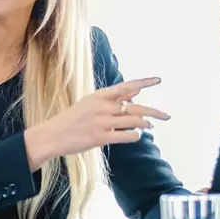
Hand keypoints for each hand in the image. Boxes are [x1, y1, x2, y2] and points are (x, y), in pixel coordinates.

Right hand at [24, 77, 169, 170]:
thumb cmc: (73, 119)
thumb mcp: (90, 103)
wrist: (53, 135)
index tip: (158, 80)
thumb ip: (114, 98)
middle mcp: (102, 107)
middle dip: (154, 111)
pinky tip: (136, 135)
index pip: (126, 86)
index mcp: (99, 96)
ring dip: (145, 124)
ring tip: (150, 126)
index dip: (144, 83)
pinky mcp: (101, 137)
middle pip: (135, 107)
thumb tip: (135, 91)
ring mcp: (102, 122)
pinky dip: (135, 135)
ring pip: (133, 121)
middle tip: (167, 116)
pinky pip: (127, 136)